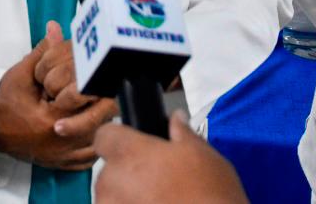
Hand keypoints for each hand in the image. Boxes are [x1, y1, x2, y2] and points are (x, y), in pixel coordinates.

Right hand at [0, 34, 117, 169]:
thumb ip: (44, 52)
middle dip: (104, 105)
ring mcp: (62, 157)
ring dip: (102, 124)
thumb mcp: (23, 73)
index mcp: (51, 119)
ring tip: (101, 108)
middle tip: (104, 90)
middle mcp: (59, 143)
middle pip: (99, 124)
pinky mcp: (62, 164)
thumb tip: (56, 27)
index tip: (95, 76)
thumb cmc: (5, 100)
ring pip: (98, 143)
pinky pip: (89, 159)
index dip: (94, 86)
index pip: (86, 101)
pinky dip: (95, 145)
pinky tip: (94, 130)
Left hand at [94, 112, 247, 203]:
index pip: (105, 135)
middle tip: (158, 180)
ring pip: (112, 198)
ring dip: (129, 199)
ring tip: (160, 202)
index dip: (120, 138)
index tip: (134, 145)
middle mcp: (112, 182)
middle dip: (128, 173)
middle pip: (109, 170)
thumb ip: (182, 133)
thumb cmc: (210, 196)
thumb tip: (177, 120)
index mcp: (129, 153)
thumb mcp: (204, 155)